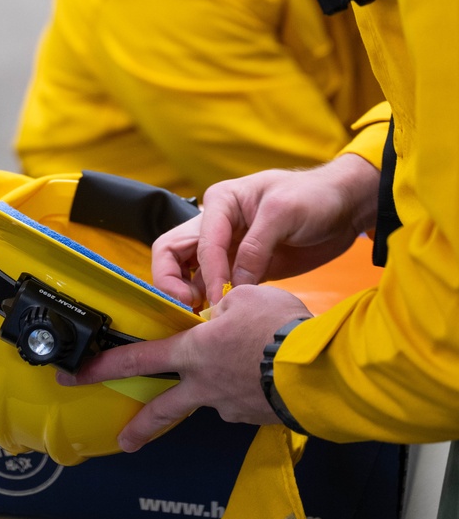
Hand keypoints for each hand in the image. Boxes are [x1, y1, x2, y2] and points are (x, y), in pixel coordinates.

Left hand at [57, 284, 310, 449]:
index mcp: (194, 352)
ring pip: (213, 400)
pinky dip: (251, 387)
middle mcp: (205, 385)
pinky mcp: (257, 418)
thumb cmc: (279, 330)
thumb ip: (223, 307)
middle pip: (164, 408)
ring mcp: (231, 406)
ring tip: (247, 366)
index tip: (78, 376)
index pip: (139, 358)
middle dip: (140, 427)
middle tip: (123, 440)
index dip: (105, 366)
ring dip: (221, 388)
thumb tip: (220, 314)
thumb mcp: (244, 298)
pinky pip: (246, 400)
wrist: (318, 373)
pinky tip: (267, 374)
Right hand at [152, 154, 380, 306]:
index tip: (219, 301)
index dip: (207, 274)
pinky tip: (222, 321)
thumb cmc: (314, 196)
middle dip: (173, 284)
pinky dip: (214, 304)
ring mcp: (229, 249)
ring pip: (189, 274)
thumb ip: (256, 247)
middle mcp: (216, 225)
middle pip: (173, 255)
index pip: (197, 242)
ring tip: (203, 321)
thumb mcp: (284, 212)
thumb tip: (235, 286)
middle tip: (190, 311)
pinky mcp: (245, 269)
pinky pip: (218, 287)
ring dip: (190, 297)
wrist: (344, 208)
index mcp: (220, 203)